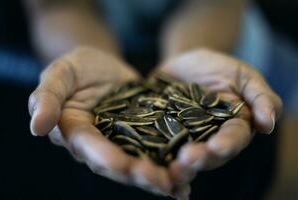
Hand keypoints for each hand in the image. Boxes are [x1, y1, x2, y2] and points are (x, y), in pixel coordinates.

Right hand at [28, 47, 172, 195]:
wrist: (102, 66)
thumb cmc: (77, 68)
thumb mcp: (60, 74)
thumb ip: (48, 96)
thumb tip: (37, 126)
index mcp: (76, 132)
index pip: (88, 147)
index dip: (104, 157)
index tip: (121, 164)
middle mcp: (99, 145)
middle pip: (117, 164)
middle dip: (137, 174)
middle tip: (160, 181)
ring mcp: (122, 143)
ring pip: (138, 165)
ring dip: (156, 178)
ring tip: (178, 185)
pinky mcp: (142, 137)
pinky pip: (154, 154)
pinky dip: (167, 169)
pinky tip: (184, 183)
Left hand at [158, 48, 282, 194]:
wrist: (183, 64)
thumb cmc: (217, 68)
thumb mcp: (242, 76)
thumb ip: (260, 97)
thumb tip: (268, 124)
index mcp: (232, 127)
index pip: (233, 139)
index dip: (228, 144)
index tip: (219, 146)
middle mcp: (209, 139)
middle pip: (207, 155)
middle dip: (200, 158)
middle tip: (188, 159)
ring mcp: (184, 139)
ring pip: (183, 157)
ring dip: (178, 164)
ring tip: (171, 164)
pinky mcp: (161, 135)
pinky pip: (158, 146)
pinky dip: (155, 155)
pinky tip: (148, 160)